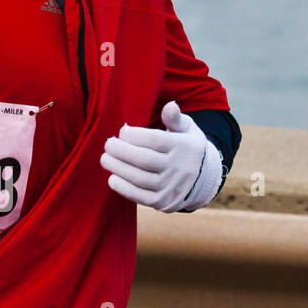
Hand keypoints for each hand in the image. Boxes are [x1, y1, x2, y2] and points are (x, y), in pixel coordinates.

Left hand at [100, 100, 222, 211]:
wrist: (202, 179)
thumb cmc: (186, 147)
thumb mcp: (187, 130)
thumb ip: (175, 119)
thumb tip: (170, 105)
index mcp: (186, 147)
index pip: (155, 140)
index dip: (134, 135)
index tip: (122, 131)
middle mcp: (180, 168)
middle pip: (144, 159)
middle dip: (121, 151)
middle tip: (108, 144)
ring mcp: (172, 187)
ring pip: (139, 178)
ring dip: (117, 168)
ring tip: (105, 158)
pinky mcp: (163, 202)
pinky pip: (139, 196)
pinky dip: (123, 188)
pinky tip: (113, 177)